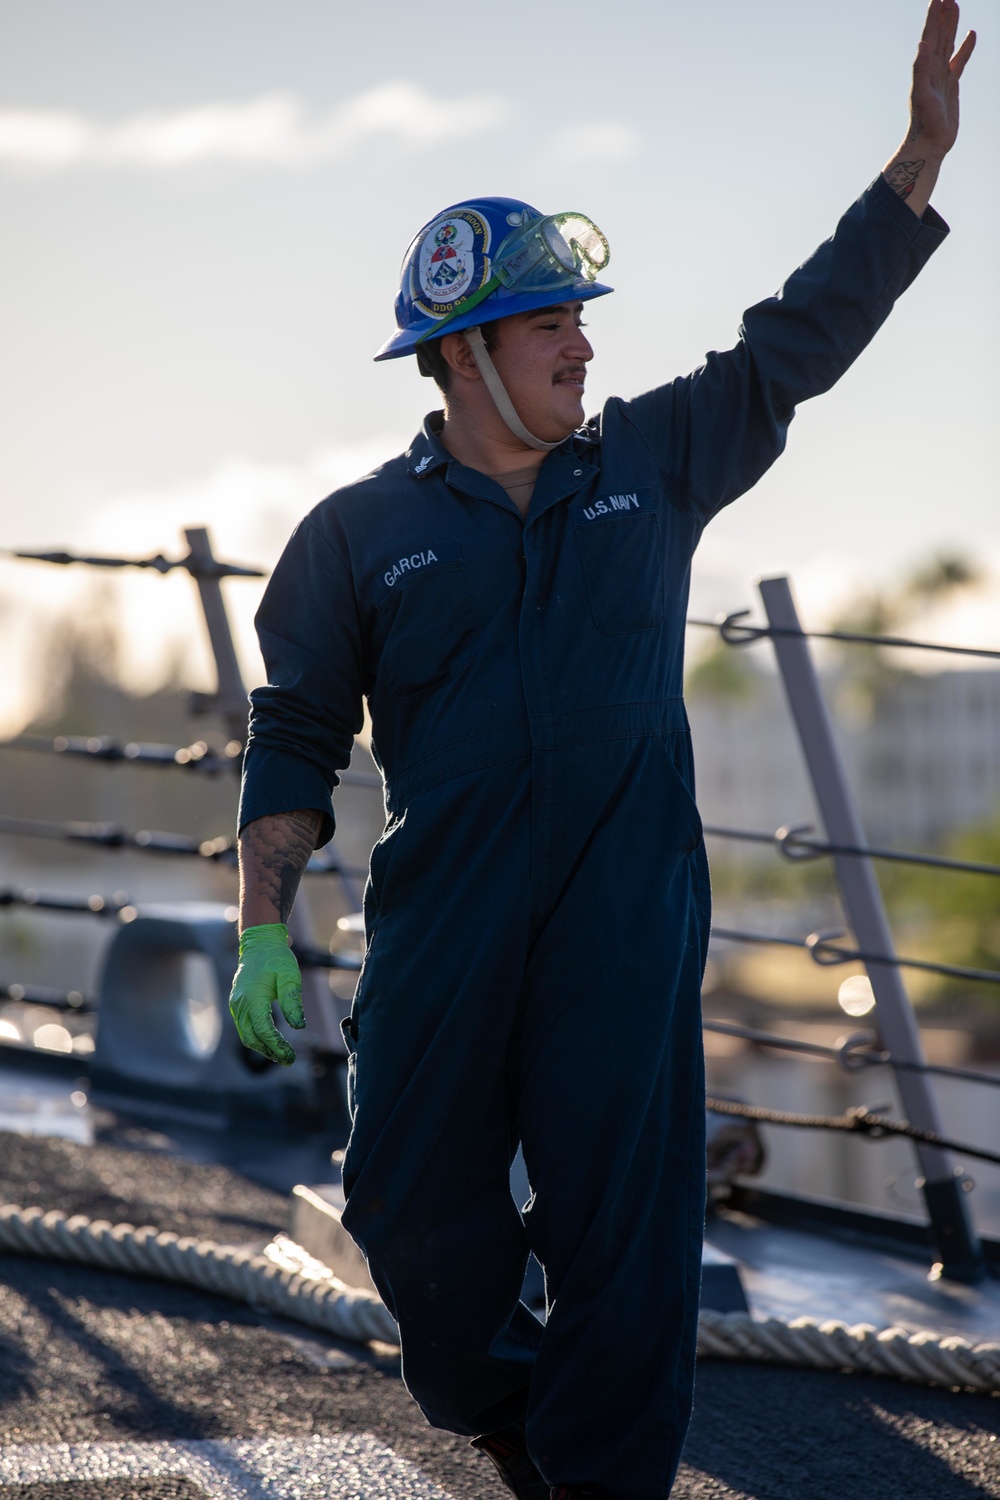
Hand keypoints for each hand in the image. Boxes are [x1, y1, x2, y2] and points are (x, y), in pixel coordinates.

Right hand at [229, 922, 305, 1066]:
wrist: (259, 942)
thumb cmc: (277, 958)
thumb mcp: (290, 977)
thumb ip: (292, 1002)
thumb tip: (299, 1026)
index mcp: (252, 998)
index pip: (263, 1031)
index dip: (277, 1046)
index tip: (291, 1056)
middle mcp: (240, 1004)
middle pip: (251, 1038)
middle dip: (269, 1052)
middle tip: (288, 1060)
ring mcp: (236, 1004)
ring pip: (246, 1035)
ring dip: (262, 1047)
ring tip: (281, 1054)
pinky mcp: (237, 1003)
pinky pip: (244, 1027)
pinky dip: (256, 1037)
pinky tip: (270, 1041)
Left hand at [906, 0, 975, 158]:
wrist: (930, 144)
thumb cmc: (925, 123)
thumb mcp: (922, 95)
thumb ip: (920, 69)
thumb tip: (923, 44)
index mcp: (926, 68)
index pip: (930, 36)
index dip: (934, 17)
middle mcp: (932, 69)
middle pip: (939, 35)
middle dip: (942, 15)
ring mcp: (941, 76)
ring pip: (948, 44)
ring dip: (951, 25)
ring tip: (954, 6)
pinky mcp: (951, 86)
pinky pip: (959, 61)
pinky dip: (965, 47)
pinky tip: (971, 35)